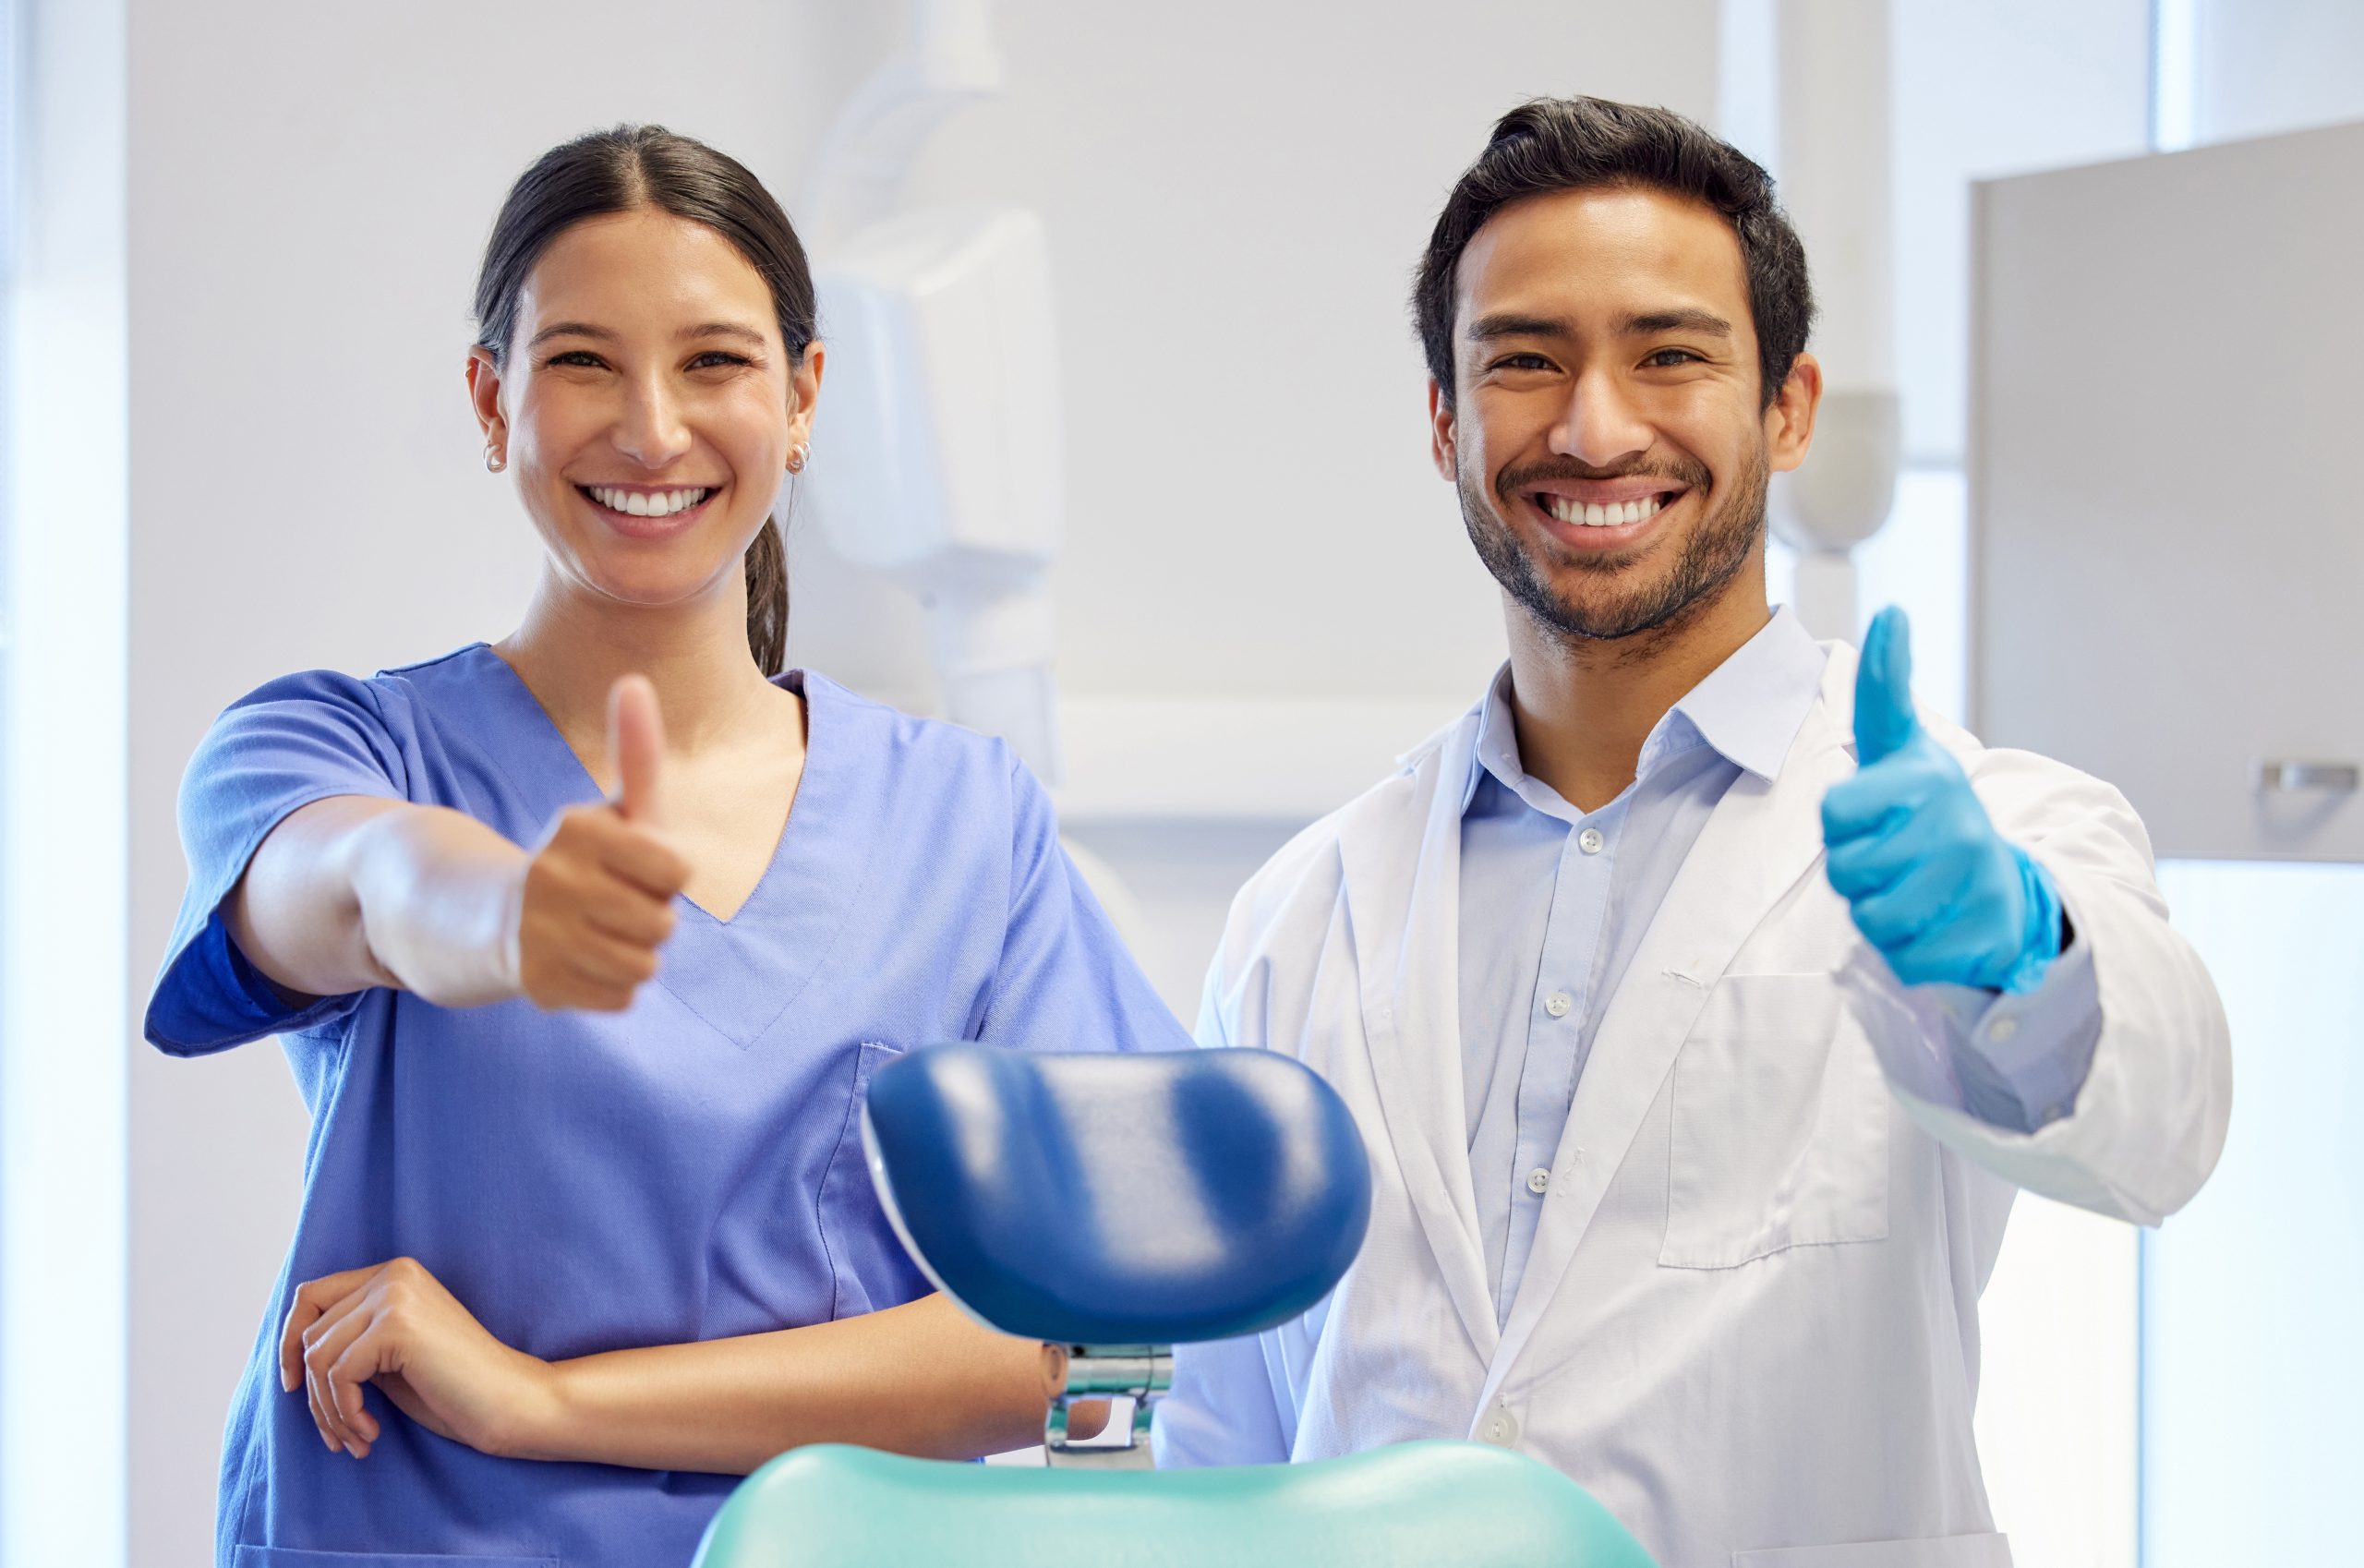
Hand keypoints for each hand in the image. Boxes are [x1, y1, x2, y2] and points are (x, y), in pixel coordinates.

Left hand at [280, 1257, 558, 1460]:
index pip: (311, 1296)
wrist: (507, 1401)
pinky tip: (371, 1434)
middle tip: (336, 1434)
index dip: (289, 1342)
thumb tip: (291, 1353)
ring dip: (330, 1411)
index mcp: (394, 1273)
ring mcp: (396, 1296)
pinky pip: (338, 1374)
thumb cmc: (453, 1388)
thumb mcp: (391, 1355)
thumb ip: (353, 1338)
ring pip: (318, 1358)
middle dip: (313, 1394)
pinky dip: (346, 1412)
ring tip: (356, 1439)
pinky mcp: (397, 1325)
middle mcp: (393, 1274)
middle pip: (310, 1333)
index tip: (293, 1388)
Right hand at [509, 675, 688, 1009]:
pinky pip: (623, 997)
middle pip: (664, 922)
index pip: (677, 869)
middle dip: (647, 917)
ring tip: (593, 934)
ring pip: (645, 964)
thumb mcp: (607, 809)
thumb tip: (635, 681)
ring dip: (631, 954)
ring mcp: (542, 935)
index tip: (629, 867)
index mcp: (578, 830)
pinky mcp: (539, 985)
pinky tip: (578, 963)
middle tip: (606, 906)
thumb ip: (635, 754)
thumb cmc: (574, 861)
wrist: (484, 918)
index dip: (662, 873)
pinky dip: (610, 986)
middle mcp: (554, 879)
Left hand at [1821, 607, 2061, 992]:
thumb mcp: (1901, 746)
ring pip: (1871, 918)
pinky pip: (1903, 958)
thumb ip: (1884, 686)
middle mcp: (1956, 826)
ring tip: (1915, 890)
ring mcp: (1974, 883)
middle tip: (1896, 859)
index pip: (1834, 814)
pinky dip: (1909, 951)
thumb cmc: (1930, 811)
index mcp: (1926, 777)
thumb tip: (1891, 611)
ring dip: (1880, 913)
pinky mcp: (1983, 939)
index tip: (1875, 812)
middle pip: (1847, 871)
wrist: (2003, 886)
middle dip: (1859, 872)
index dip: (1843, 823)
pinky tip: (1937, 925)